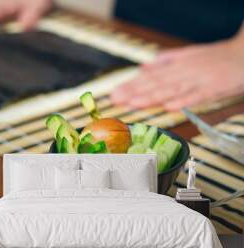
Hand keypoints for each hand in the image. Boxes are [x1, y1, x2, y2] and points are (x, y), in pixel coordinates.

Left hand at [111, 31, 243, 110]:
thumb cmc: (217, 57)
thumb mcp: (188, 55)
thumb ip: (165, 61)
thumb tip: (143, 67)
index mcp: (177, 66)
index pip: (150, 77)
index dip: (131, 86)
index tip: (115, 93)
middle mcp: (184, 72)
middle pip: (156, 84)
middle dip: (134, 92)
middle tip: (116, 100)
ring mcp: (199, 80)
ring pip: (172, 90)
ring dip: (152, 97)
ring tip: (134, 104)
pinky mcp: (214, 88)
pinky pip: (197, 96)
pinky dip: (184, 102)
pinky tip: (169, 107)